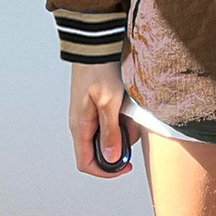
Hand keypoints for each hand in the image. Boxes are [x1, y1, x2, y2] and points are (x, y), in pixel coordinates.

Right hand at [68, 62, 141, 177]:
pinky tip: (129, 102)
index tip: (126, 166)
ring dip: (124, 126)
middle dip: (121, 143)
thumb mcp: (109, 102)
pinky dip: (123, 114)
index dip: (105, 170)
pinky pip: (112, 117)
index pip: (86, 163)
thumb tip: (112, 158)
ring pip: (109, 131)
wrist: (97, 44)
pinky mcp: (99, 101)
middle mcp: (83, 122)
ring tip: (133, 109)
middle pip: (101, 148)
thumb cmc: (99, 70)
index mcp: (80, 126)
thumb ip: (110, 131)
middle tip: (135, 129)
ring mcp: (90, 112)